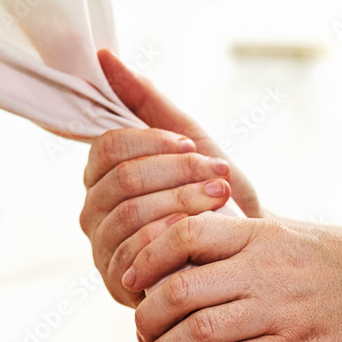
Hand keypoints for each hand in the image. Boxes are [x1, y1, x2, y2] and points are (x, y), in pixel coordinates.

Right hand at [79, 50, 261, 306]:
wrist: (246, 252)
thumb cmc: (217, 196)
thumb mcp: (191, 142)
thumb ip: (147, 102)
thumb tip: (103, 57)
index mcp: (102, 177)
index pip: (107, 148)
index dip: (151, 143)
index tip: (191, 145)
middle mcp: (94, 213)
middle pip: (122, 182)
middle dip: (177, 174)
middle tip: (219, 173)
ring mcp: (103, 250)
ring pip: (130, 215)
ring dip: (182, 202)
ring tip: (220, 197)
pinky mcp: (118, 285)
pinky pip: (135, 255)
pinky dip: (170, 239)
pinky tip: (198, 234)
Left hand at [125, 215, 341, 341]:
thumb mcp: (293, 236)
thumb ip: (243, 242)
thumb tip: (185, 253)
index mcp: (262, 235)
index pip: (185, 234)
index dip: (146, 258)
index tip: (130, 278)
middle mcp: (267, 269)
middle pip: (181, 288)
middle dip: (147, 315)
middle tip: (139, 330)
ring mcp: (282, 311)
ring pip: (198, 331)